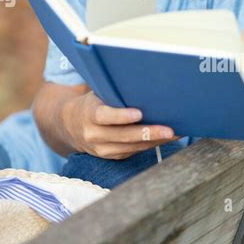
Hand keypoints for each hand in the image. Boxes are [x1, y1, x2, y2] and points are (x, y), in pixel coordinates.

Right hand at [63, 91, 180, 159]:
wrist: (69, 126)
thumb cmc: (91, 104)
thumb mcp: (96, 95)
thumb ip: (113, 95)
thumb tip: (144, 86)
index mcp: (88, 114)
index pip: (104, 116)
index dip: (121, 116)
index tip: (139, 113)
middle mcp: (94, 135)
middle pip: (124, 136)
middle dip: (149, 133)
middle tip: (169, 130)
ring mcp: (102, 149)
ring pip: (132, 147)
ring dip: (155, 141)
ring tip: (175, 134)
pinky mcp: (112, 156)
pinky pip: (134, 152)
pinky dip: (151, 145)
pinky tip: (165, 139)